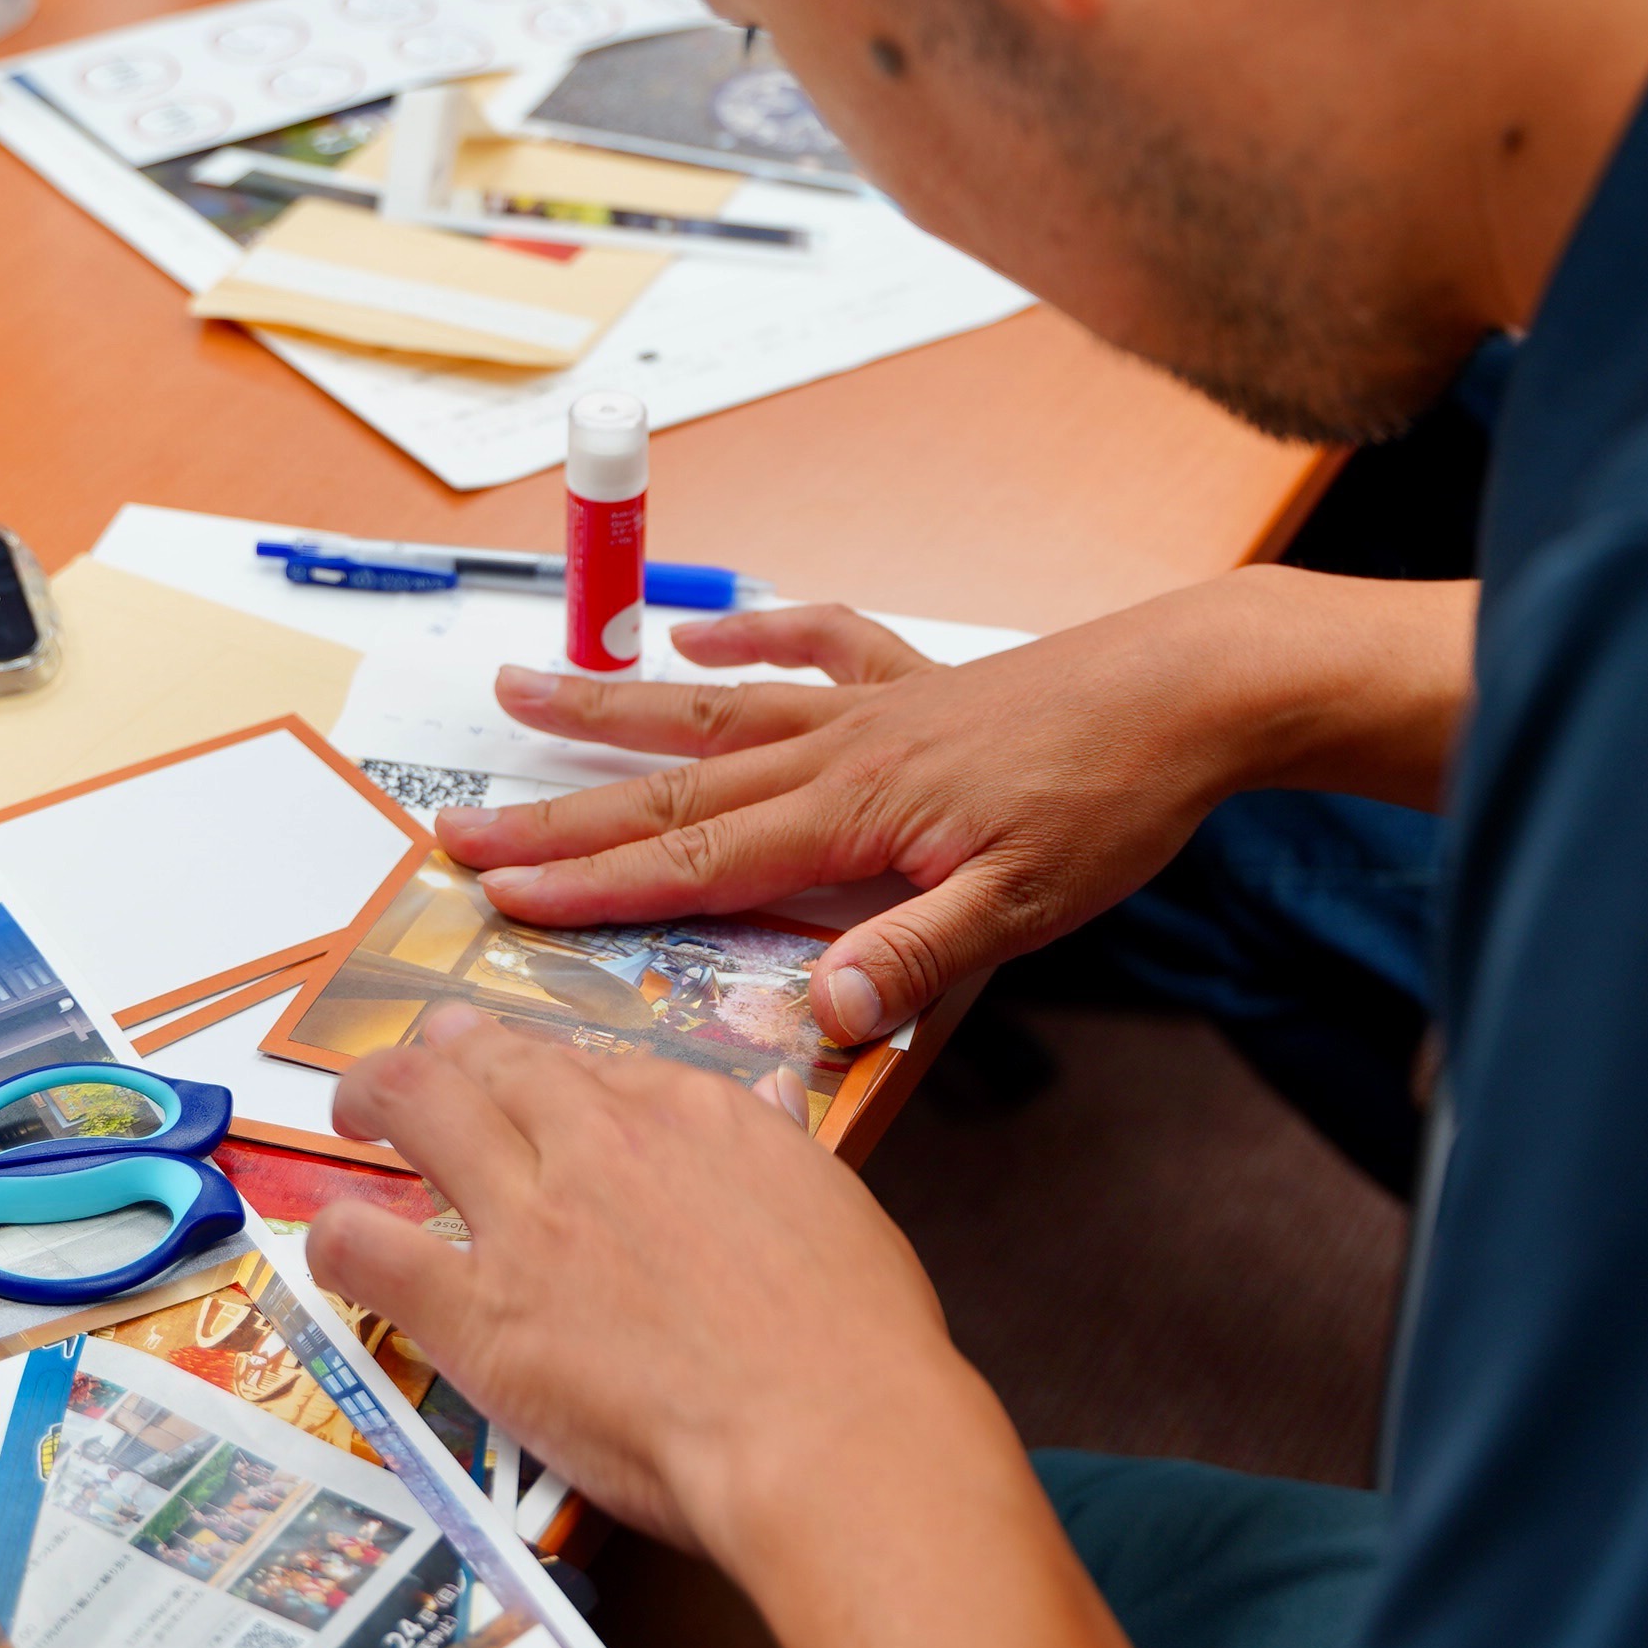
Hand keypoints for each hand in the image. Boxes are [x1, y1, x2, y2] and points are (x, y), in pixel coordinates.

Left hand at [310, 1011, 1245, 1647]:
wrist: (828, 1432)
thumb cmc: (855, 1339)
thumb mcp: (832, 1200)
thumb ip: (780, 1140)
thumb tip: (772, 1095)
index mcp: (691, 1110)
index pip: (591, 1062)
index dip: (545, 1066)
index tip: (530, 1077)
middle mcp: (598, 1139)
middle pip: (491, 1060)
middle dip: (446, 1048)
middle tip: (421, 1056)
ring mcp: (529, 1220)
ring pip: (416, 1110)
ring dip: (373, 1096)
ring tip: (355, 1108)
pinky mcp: (479, 1311)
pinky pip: (369, 1248)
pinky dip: (335, 1236)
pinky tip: (329, 1243)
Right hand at [433, 570, 1478, 1042]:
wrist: (1194, 688)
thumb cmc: (1116, 803)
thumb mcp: (1027, 908)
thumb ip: (918, 956)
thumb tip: (818, 1011)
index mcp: (854, 817)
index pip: (697, 864)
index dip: (591, 887)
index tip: (497, 900)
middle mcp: (840, 750)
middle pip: (674, 789)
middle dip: (560, 816)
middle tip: (454, 831)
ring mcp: (872, 704)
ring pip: (715, 711)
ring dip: (613, 711)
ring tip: (517, 695)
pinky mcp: (918, 679)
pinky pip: (814, 645)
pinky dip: (747, 640)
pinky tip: (695, 635)